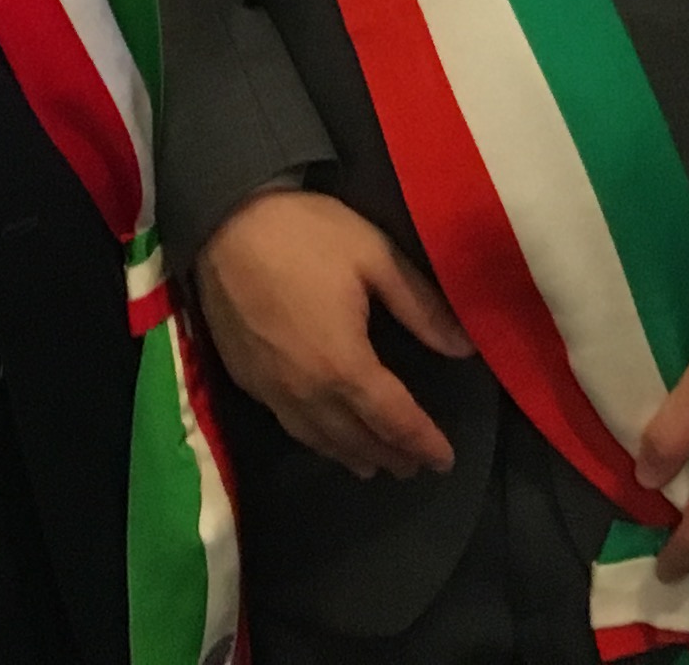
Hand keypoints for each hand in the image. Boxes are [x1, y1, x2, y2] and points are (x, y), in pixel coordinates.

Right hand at [194, 189, 472, 478]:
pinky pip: (290, 426)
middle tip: (416, 466)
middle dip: (391, 454)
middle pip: (356, 438)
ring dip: (353, 455)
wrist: (223, 222)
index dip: (422, 441)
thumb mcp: (375, 257)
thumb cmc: (306, 234)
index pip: (393, 418)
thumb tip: (465, 348)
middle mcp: (308, 392)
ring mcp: (273, 391)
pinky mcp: (247, 381)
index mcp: (345, 365)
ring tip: (376, 465)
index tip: (445, 460)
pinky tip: (324, 439)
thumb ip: (421, 307)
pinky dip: (317, 442)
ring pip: (320, 440)